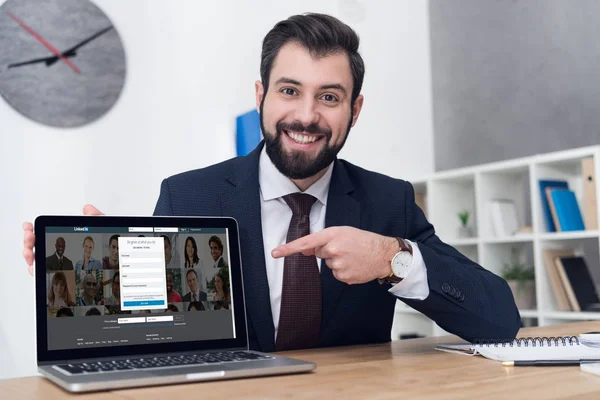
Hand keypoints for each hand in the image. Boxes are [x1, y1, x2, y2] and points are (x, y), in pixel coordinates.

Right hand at [22, 204, 103, 275]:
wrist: (112, 266)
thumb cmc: (103, 247)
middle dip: (28, 240)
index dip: (34, 230)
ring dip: (28, 254)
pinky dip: (34, 269)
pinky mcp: (57, 276)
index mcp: (64, 240)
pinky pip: (42, 274)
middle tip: (29, 236)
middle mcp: (57, 253)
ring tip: (28, 250)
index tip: (29, 226)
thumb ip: (95, 218)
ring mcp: (56, 265)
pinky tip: (34, 265)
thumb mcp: (100, 231)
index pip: (44, 233)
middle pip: (36, 247)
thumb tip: (88, 209)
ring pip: (35, 260)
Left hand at [271, 226, 397, 284]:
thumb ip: (322, 240)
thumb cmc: (363, 240)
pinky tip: (354, 265)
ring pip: (328, 264)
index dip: (288, 249)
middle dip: (329, 251)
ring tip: (353, 256)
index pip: (306, 242)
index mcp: (332, 235)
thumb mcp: (342, 233)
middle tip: (346, 248)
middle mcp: (333, 249)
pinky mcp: (343, 276)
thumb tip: (304, 250)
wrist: (384, 254)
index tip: (275, 253)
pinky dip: (344, 270)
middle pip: (319, 253)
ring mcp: (338, 264)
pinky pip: (336, 274)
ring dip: (337, 261)